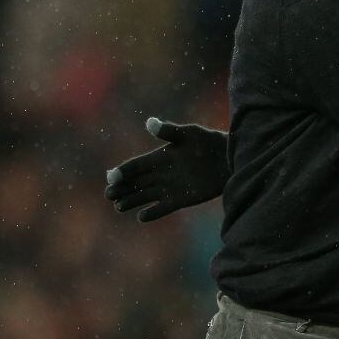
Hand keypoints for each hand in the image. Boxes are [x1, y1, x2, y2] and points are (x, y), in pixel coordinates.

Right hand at [104, 117, 230, 221]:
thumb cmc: (209, 142)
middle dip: (121, 188)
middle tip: (109, 194)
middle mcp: (162, 173)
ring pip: (145, 196)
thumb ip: (169, 131)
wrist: (229, 159)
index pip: (136, 166)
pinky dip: (152, 213)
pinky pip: (162, 208)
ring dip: (132, 200)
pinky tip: (142, 216)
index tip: (111, 176)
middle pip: (136, 182)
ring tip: (118, 206)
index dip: (122, 171)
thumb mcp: (189, 134)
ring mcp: (170, 187)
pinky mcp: (181, 199)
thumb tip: (149, 122)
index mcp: (160, 157)